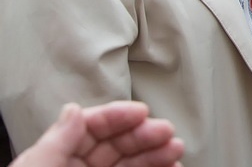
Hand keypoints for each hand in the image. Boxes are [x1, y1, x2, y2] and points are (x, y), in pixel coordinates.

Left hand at [11, 101, 183, 166]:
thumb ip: (55, 141)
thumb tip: (73, 109)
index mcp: (57, 157)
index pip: (92, 127)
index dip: (118, 116)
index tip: (142, 111)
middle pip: (118, 144)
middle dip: (146, 134)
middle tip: (167, 131)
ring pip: (133, 163)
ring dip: (157, 154)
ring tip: (176, 149)